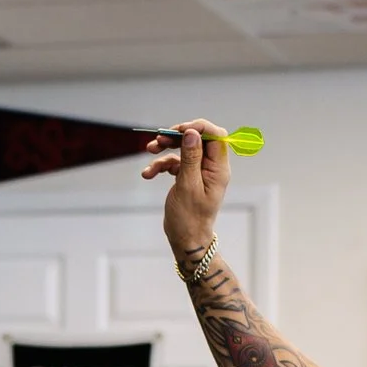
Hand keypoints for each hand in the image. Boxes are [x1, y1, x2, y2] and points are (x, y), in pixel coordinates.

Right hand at [142, 118, 230, 257]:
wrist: (185, 239)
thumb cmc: (190, 218)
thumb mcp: (188, 185)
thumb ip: (191, 158)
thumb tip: (192, 133)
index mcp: (218, 168)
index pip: (215, 136)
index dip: (199, 128)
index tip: (180, 130)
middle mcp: (211, 167)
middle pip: (197, 139)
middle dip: (177, 136)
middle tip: (160, 138)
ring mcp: (198, 171)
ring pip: (183, 149)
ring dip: (165, 148)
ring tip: (150, 150)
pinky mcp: (187, 176)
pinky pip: (174, 163)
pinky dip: (160, 165)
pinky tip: (148, 174)